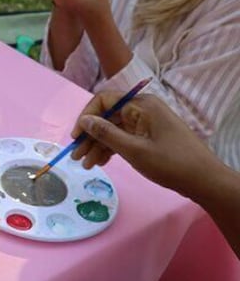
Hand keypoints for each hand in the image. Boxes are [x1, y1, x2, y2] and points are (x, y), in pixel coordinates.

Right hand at [71, 93, 224, 199]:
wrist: (204, 180)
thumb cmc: (170, 163)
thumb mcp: (134, 150)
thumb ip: (106, 133)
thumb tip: (84, 120)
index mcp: (141, 105)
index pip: (104, 101)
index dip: (86, 117)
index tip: (76, 137)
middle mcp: (142, 109)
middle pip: (107, 117)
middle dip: (90, 136)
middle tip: (77, 156)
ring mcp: (146, 123)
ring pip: (113, 129)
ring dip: (98, 145)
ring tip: (87, 164)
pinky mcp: (149, 136)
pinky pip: (123, 137)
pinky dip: (111, 149)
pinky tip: (100, 162)